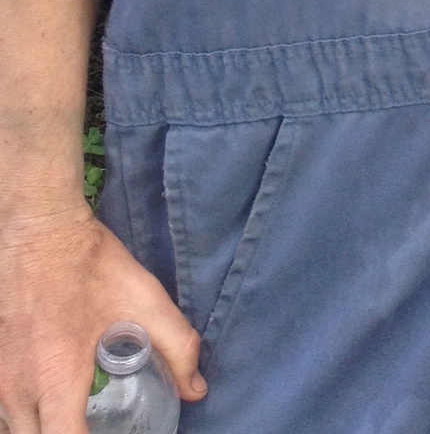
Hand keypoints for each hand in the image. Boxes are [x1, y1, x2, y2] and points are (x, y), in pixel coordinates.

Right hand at [0, 204, 203, 433]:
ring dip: (43, 431)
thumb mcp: (143, 299)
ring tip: (78, 419)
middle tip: (98, 428)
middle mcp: (16, 391)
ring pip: (13, 433)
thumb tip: (197, 390)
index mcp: (54, 380)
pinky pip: (3, 415)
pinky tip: (50, 407)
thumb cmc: (90, 264)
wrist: (38, 229)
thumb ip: (177, 346)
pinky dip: (24, 421)